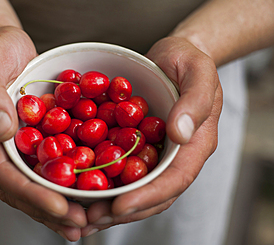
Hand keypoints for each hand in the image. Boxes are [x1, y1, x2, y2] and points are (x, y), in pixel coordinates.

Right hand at [0, 26, 86, 241]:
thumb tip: (2, 130)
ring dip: (57, 206)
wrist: (6, 45)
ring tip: (83, 223)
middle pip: (19, 188)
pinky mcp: (32, 141)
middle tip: (77, 225)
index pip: (3, 173)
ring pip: (34, 184)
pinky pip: (46, 169)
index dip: (31, 193)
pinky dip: (64, 185)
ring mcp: (15, 146)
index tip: (59, 206)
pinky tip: (83, 196)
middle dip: (48, 210)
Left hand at [81, 37, 222, 235]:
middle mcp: (173, 156)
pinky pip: (120, 168)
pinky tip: (79, 187)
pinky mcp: (135, 146)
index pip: (175, 179)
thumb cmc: (188, 60)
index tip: (120, 207)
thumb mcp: (197, 71)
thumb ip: (195, 100)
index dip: (149, 197)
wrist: (172, 57)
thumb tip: (181, 133)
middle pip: (152, 193)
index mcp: (194, 145)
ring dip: (109, 204)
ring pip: (134, 187)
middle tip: (91, 219)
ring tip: (81, 214)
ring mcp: (153, 153)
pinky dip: (101, 181)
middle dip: (123, 210)